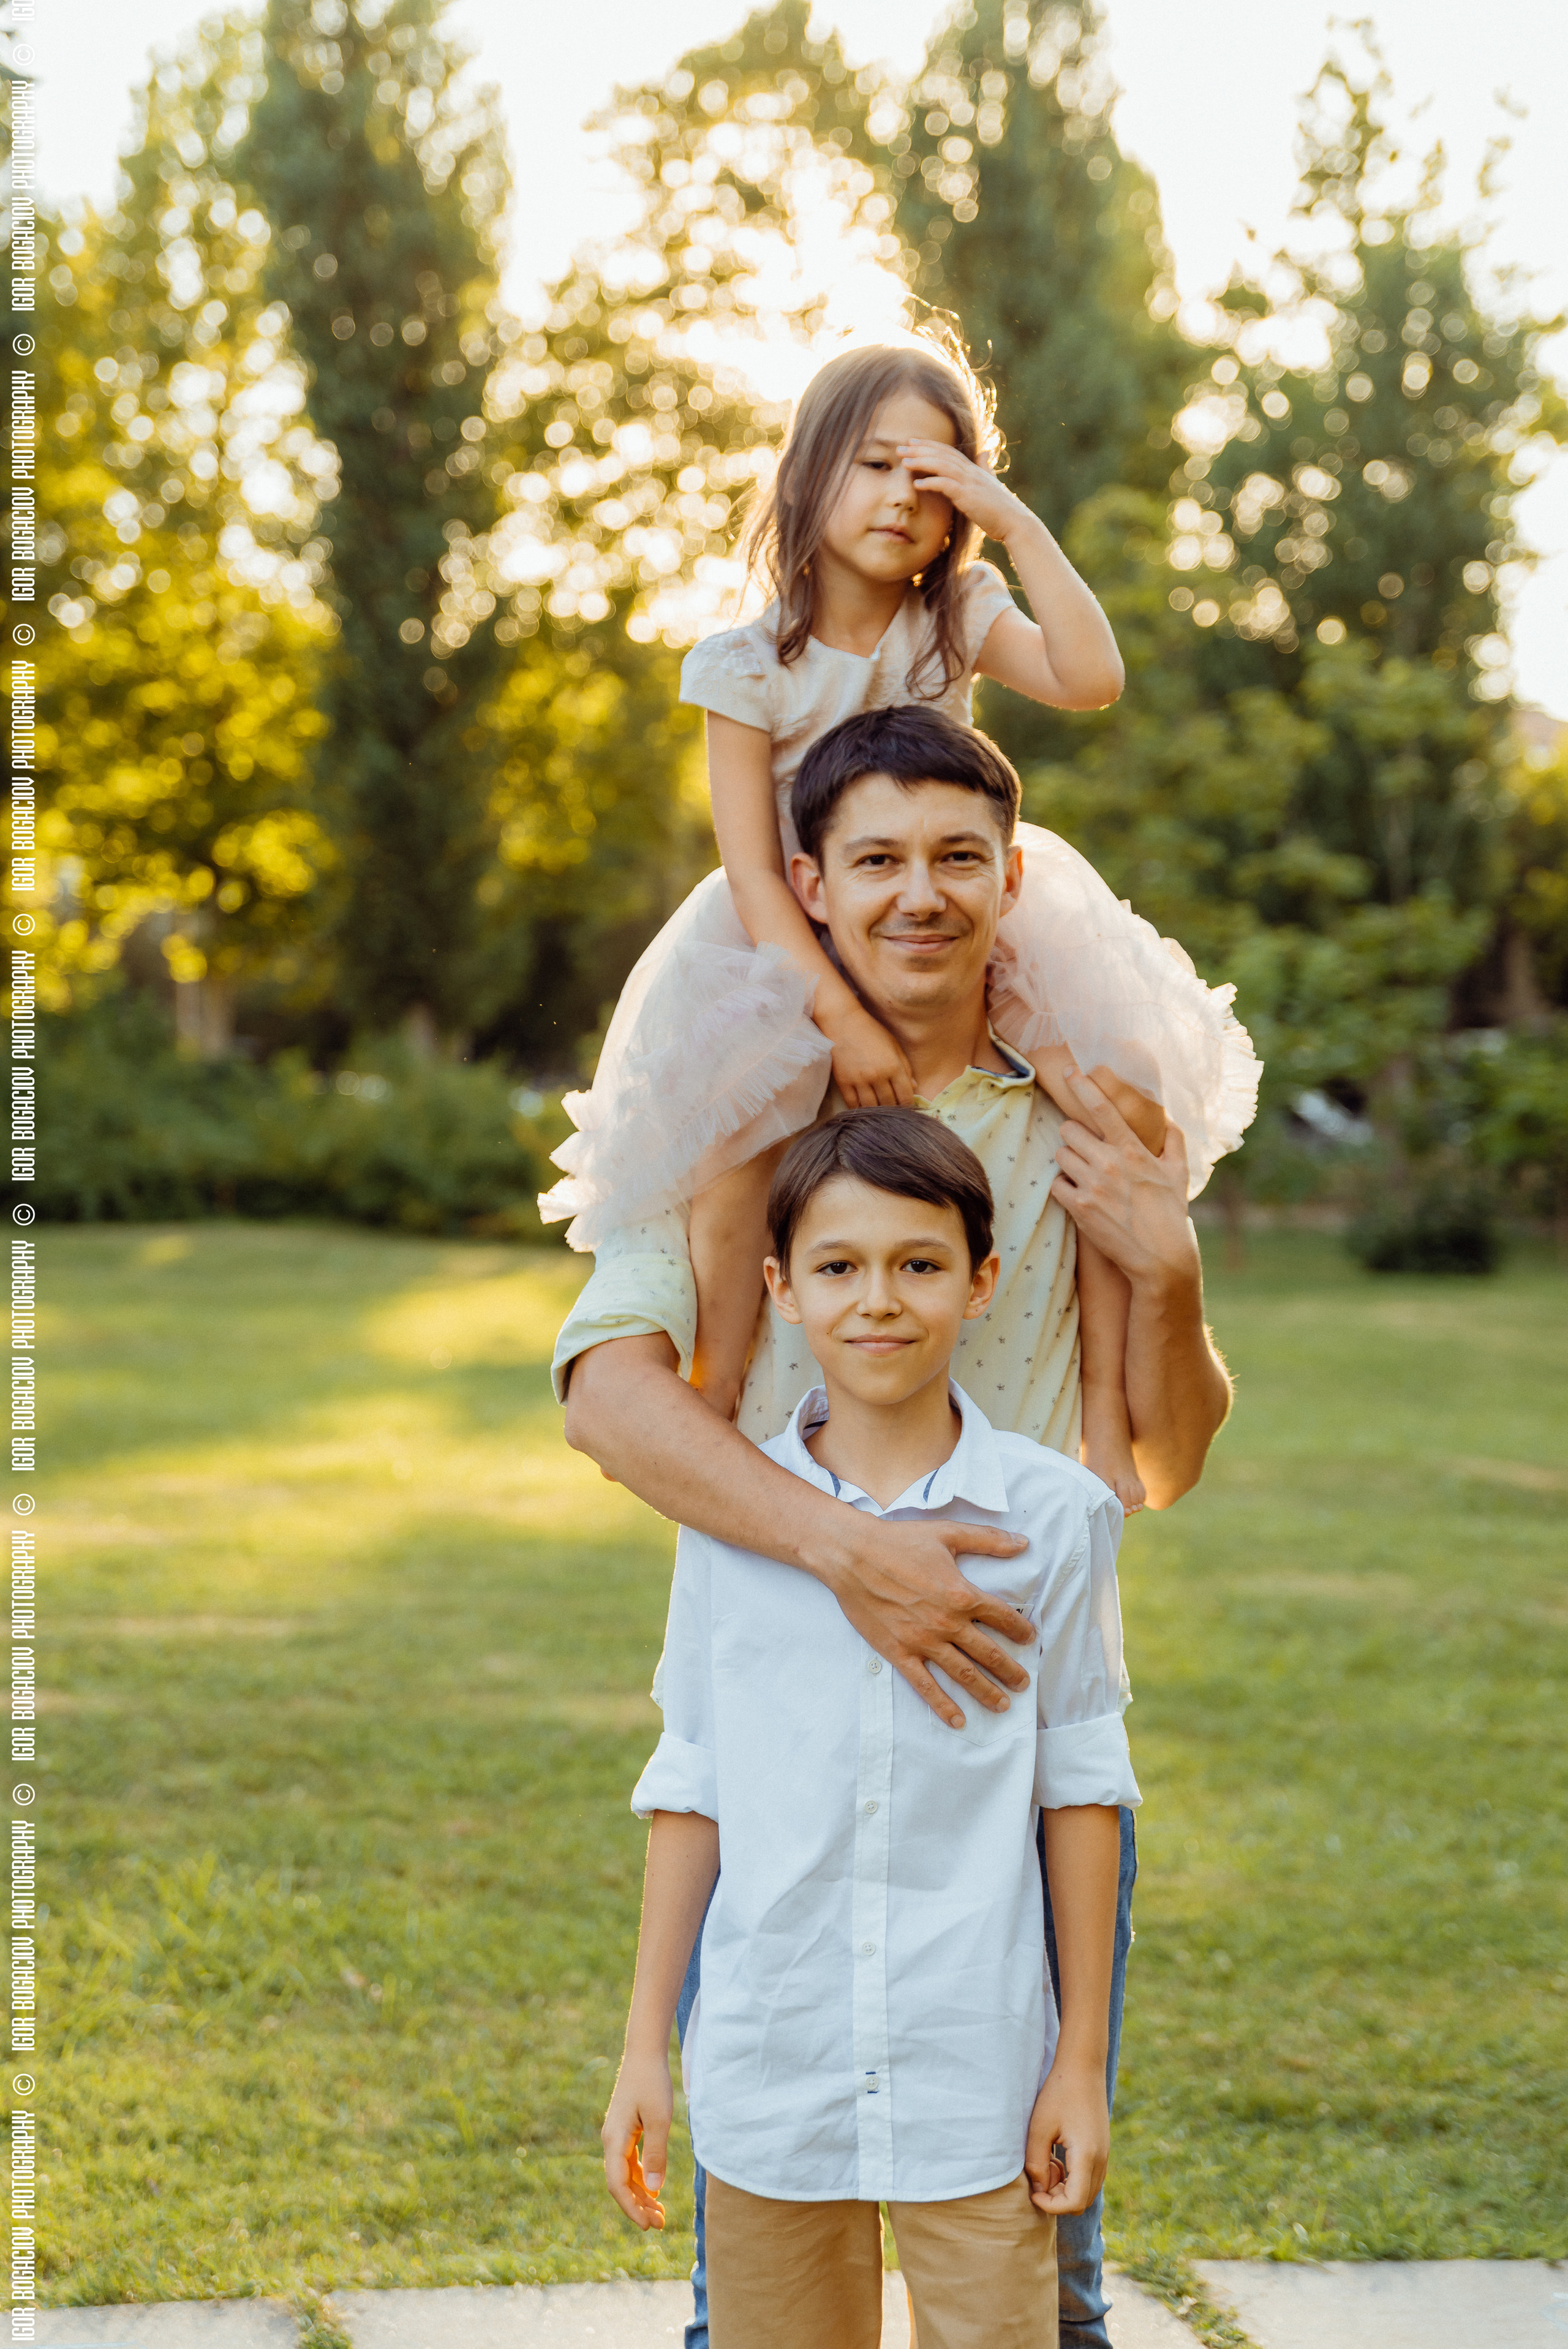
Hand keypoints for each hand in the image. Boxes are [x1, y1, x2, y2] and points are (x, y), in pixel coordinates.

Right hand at [601, 2053, 672, 2231]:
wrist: (644, 2053)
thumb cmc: (653, 2082)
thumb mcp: (660, 2119)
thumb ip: (656, 2155)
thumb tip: (653, 2191)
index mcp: (614, 2139)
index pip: (617, 2184)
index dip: (630, 2208)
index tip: (647, 2226)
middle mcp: (611, 2140)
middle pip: (620, 2184)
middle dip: (637, 2207)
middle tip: (659, 2225)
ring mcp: (617, 2136)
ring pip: (625, 2175)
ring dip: (640, 2195)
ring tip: (659, 2214)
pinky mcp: (625, 2131)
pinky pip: (629, 2163)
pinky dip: (641, 2179)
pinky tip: (654, 2191)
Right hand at [819, 999, 916, 1109]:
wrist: (842, 1022)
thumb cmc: (870, 1030)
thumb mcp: (893, 1044)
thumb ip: (905, 1066)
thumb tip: (914, 1087)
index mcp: (893, 1066)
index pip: (905, 1095)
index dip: (908, 1105)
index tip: (906, 1107)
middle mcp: (877, 1075)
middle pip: (889, 1104)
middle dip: (893, 1110)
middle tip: (893, 1112)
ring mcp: (859, 1080)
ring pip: (871, 1107)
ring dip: (877, 1112)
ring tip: (879, 1112)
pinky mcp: (843, 1082)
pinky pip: (853, 1104)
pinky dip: (859, 1109)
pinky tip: (863, 1108)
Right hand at [826, 1514, 1034, 1730]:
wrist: (852, 1556)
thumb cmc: (898, 1541)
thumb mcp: (947, 1533)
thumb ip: (988, 1539)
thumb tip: (1023, 1542)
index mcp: (962, 1594)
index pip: (1003, 1617)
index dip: (1020, 1630)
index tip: (1029, 1640)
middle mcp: (947, 1622)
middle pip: (988, 1653)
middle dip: (1010, 1671)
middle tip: (1023, 1684)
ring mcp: (923, 1641)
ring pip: (963, 1674)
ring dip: (986, 1692)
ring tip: (1002, 1705)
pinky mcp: (900, 1652)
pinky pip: (925, 1686)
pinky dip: (943, 1705)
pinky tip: (958, 1720)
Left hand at [896, 438, 1034, 547]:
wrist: (1015, 523)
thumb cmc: (1002, 508)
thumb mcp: (992, 483)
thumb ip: (985, 467)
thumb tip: (984, 453)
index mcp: (974, 469)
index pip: (948, 451)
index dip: (930, 445)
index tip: (913, 442)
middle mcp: (971, 472)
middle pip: (942, 454)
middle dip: (920, 450)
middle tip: (900, 447)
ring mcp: (970, 483)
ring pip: (942, 466)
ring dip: (921, 462)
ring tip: (904, 461)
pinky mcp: (969, 496)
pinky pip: (946, 485)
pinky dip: (931, 483)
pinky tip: (917, 484)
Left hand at [1025, 2055, 1108, 2216]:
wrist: (1083, 2067)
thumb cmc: (1058, 2093)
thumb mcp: (1039, 2127)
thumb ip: (1036, 2163)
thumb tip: (1038, 2189)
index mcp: (1087, 2156)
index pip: (1074, 2202)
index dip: (1051, 2206)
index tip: (1033, 2192)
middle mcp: (1101, 2160)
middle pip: (1081, 2202)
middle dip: (1056, 2199)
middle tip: (1038, 2176)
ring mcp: (1104, 2156)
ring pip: (1085, 2191)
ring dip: (1064, 2188)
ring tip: (1046, 2163)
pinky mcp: (1101, 2149)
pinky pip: (1088, 2177)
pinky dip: (1071, 2178)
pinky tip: (1056, 2157)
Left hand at [1050, 1070, 1196, 1296]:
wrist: (1160, 1257)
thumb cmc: (1171, 1213)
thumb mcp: (1179, 1172)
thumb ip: (1174, 1140)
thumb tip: (1167, 1117)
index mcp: (1132, 1150)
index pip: (1101, 1108)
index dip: (1083, 1086)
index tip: (1071, 1072)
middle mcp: (1108, 1164)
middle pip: (1069, 1130)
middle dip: (1073, 1135)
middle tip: (1084, 1146)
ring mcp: (1091, 1186)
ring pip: (1060, 1155)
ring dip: (1068, 1160)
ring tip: (1083, 1171)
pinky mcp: (1079, 1208)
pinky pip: (1056, 1184)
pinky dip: (1063, 1186)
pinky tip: (1078, 1192)